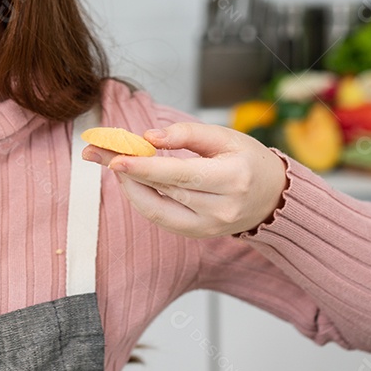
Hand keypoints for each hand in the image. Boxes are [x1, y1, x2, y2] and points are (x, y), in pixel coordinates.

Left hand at [82, 123, 286, 237]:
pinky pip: (161, 219)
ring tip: (111, 163)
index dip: (144, 168)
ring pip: (157, 208)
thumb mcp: (224, 137)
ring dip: (129, 186)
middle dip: (126, 170)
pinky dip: (142, 200)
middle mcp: (221, 208)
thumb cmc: (248, 160)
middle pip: (163, 190)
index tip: (114, 158)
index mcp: (232, 178)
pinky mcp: (198, 235)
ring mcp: (210, 227)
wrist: (273, 197)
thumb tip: (149, 137)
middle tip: (96, 152)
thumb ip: (186, 134)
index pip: (178, 174)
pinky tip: (131, 182)